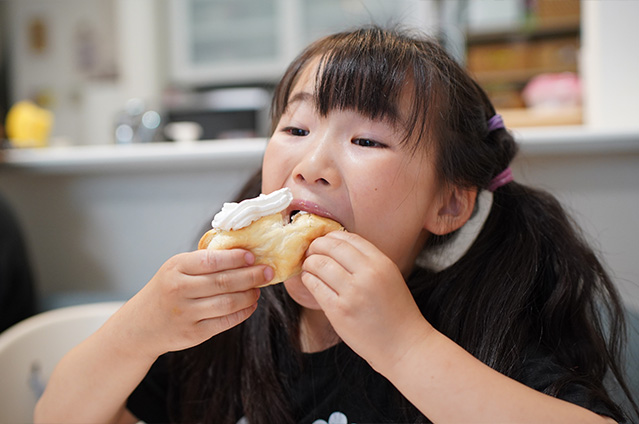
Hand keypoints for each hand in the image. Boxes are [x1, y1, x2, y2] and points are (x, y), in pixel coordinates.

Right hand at [119, 248, 270, 358]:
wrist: (139, 326)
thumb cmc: (165, 290)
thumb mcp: (175, 269)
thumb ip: (203, 261)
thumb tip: (243, 252)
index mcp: (175, 268)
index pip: (212, 260)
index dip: (236, 258)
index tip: (253, 256)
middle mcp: (179, 290)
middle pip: (224, 282)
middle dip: (251, 276)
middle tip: (267, 271)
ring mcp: (186, 313)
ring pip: (228, 303)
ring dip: (249, 295)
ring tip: (258, 289)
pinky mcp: (193, 333)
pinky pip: (225, 321)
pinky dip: (243, 312)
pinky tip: (250, 305)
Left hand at [301, 231, 432, 371]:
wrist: (404, 345)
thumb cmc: (396, 312)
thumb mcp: (390, 277)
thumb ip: (368, 262)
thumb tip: (337, 248)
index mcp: (381, 263)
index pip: (349, 238)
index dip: (331, 236)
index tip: (323, 240)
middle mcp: (367, 274)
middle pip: (331, 247)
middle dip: (316, 246)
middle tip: (310, 251)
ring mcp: (352, 293)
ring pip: (319, 264)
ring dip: (309, 262)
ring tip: (308, 266)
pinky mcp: (339, 311)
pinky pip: (315, 286)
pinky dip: (308, 279)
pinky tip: (309, 280)